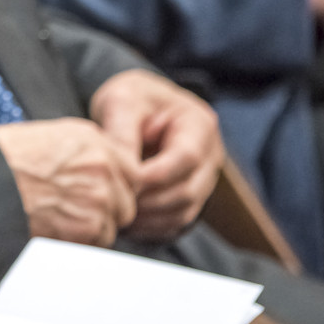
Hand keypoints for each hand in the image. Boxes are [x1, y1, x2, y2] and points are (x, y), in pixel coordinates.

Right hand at [0, 118, 140, 245]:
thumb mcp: (44, 138)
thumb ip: (80, 154)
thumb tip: (97, 175)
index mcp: (91, 139)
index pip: (130, 170)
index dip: (114, 186)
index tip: (96, 194)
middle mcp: (103, 164)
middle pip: (126, 201)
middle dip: (106, 211)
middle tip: (71, 212)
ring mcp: (100, 196)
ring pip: (113, 225)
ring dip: (90, 229)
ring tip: (54, 221)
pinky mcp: (89, 225)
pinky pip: (97, 243)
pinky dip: (77, 243)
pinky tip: (51, 230)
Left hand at [90, 69, 221, 241]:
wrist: (134, 103)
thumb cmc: (130, 97)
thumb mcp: (122, 102)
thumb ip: (122, 133)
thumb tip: (122, 170)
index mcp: (199, 125)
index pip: (186, 158)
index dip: (156, 175)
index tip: (125, 181)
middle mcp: (209, 155)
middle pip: (188, 190)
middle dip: (149, 201)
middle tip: (114, 200)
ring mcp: (202, 178)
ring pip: (184, 210)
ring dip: (150, 218)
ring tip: (117, 213)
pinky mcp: (189, 195)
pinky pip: (177, 220)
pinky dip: (152, 226)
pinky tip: (127, 222)